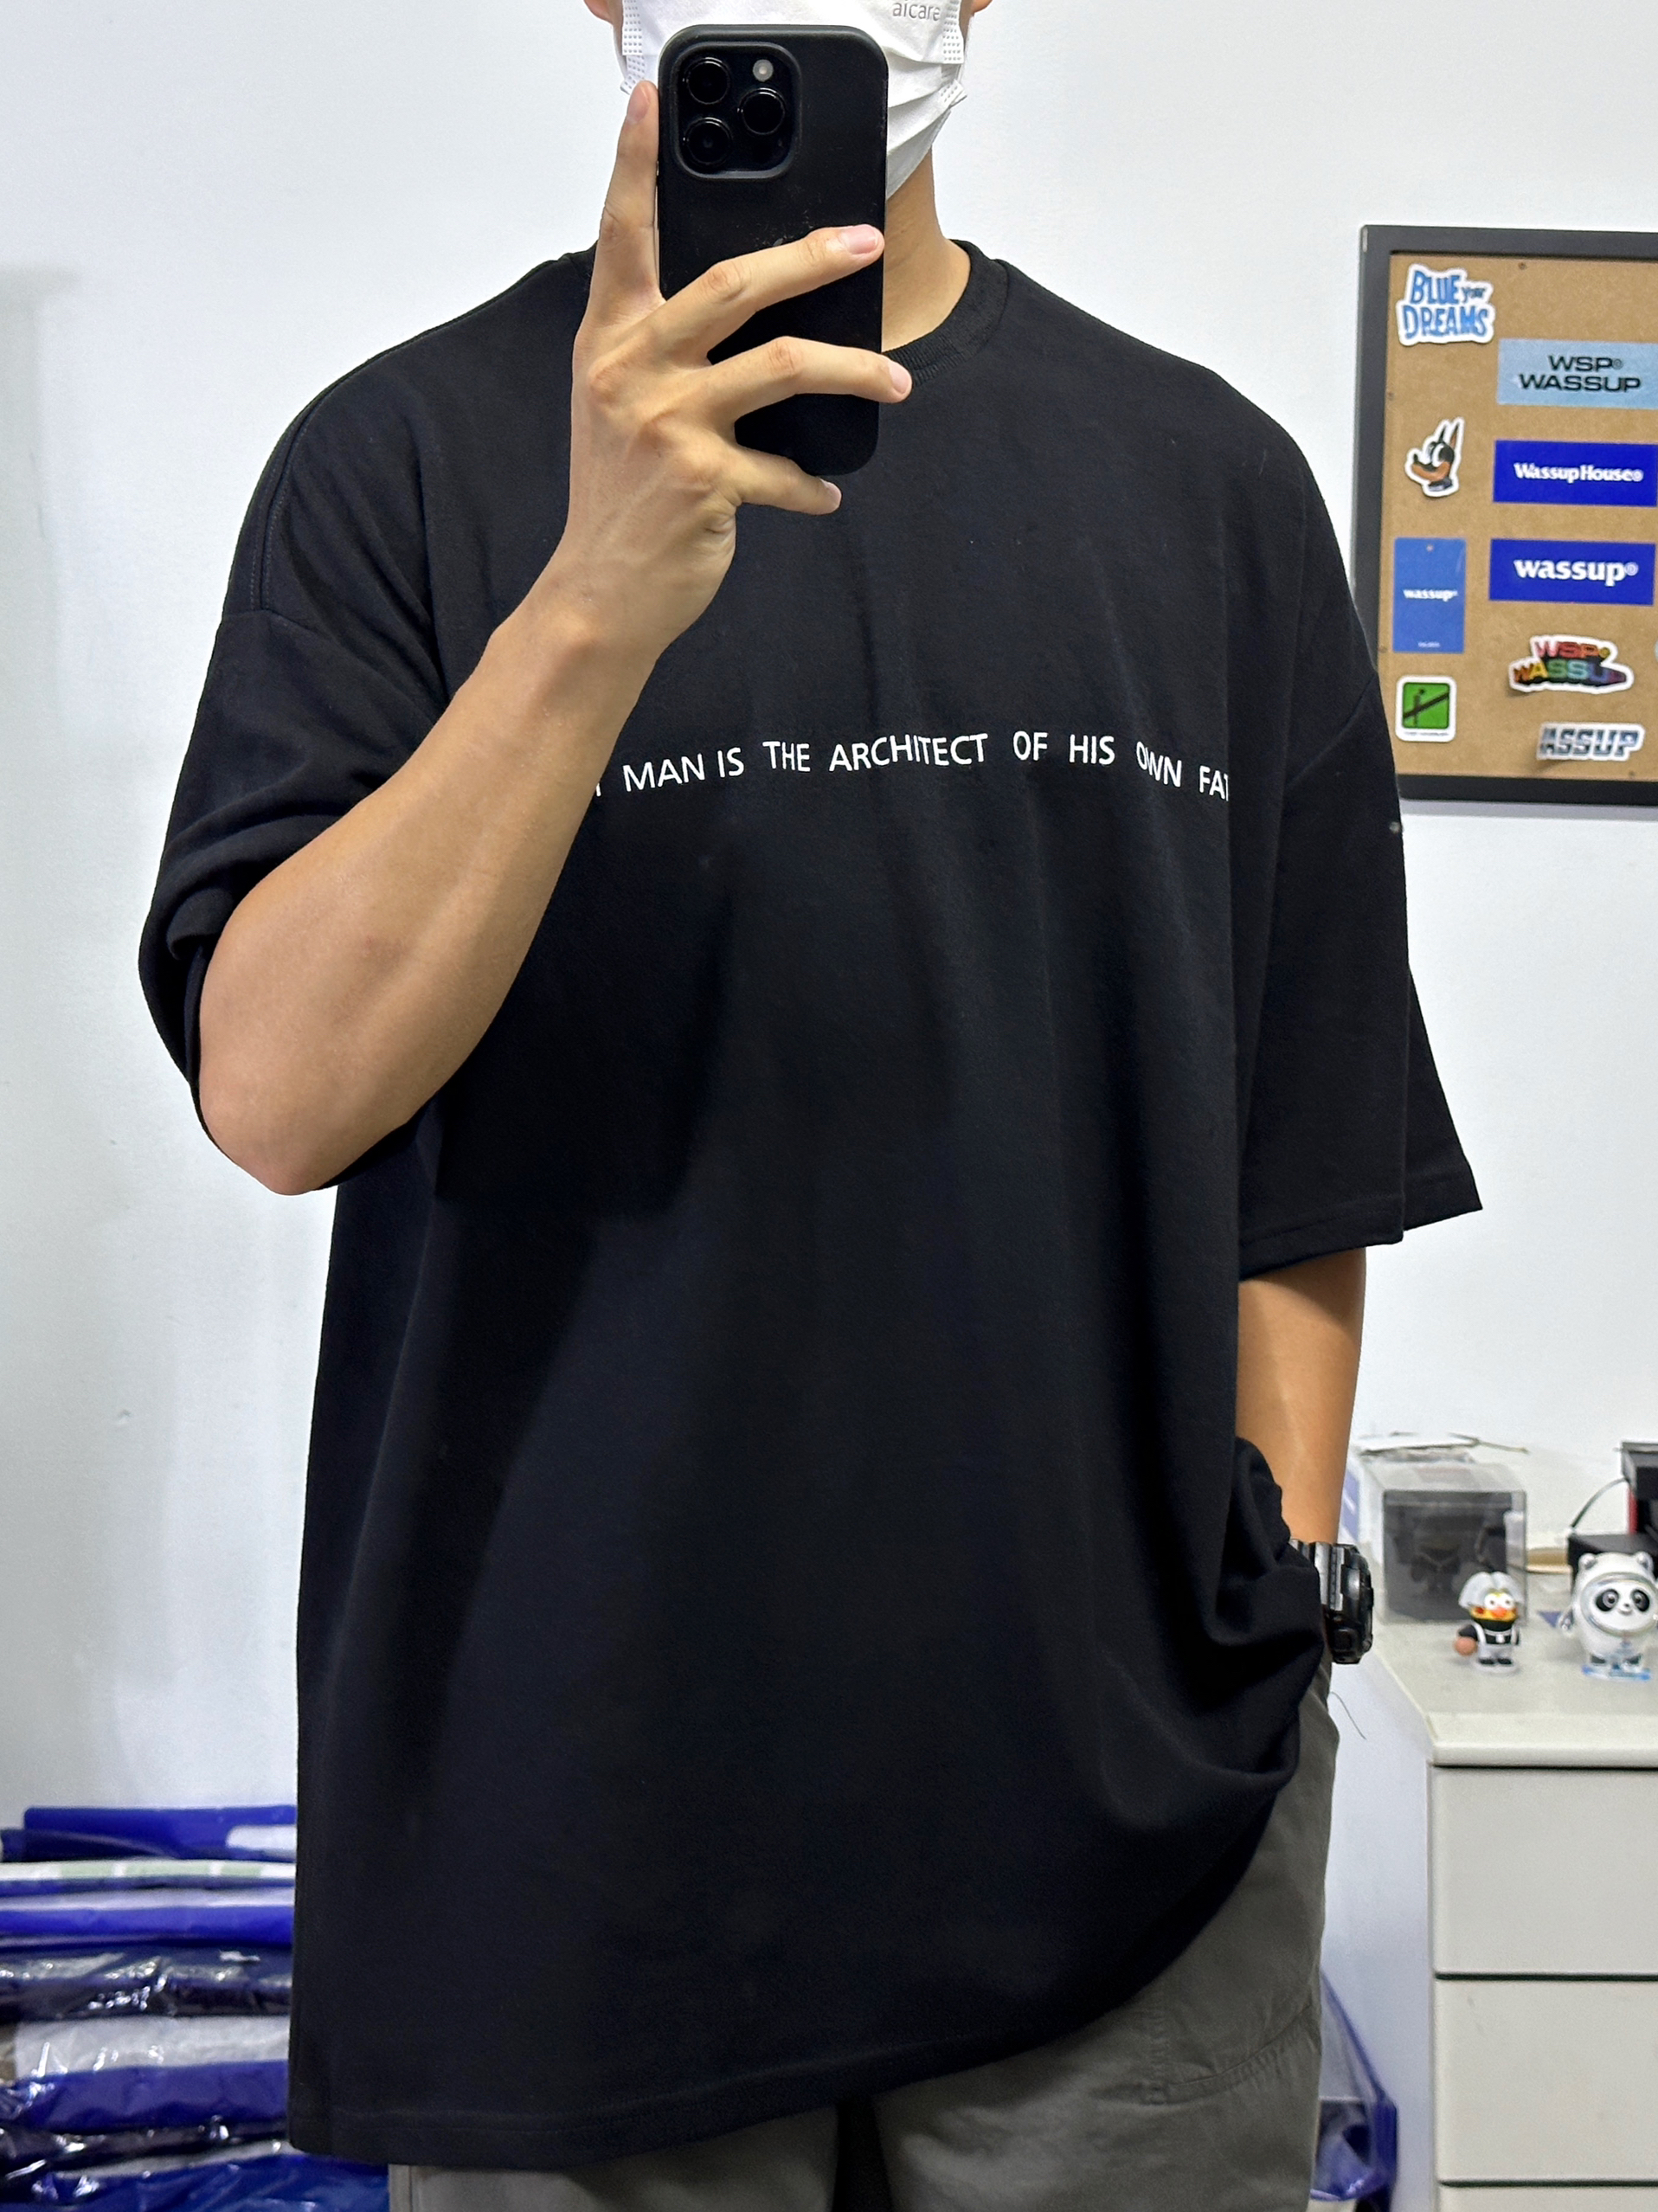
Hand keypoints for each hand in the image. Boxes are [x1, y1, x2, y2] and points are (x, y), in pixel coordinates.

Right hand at [532, 80, 911, 667]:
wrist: (600, 593)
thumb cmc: (618, 497)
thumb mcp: (617, 405)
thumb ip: (658, 348)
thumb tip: (746, 308)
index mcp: (609, 340)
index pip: (623, 234)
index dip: (635, 164)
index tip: (651, 100)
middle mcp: (632, 369)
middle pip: (733, 283)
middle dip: (810, 256)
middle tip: (864, 240)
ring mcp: (667, 423)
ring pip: (783, 364)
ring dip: (853, 369)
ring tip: (895, 379)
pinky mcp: (703, 480)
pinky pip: (784, 470)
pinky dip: (812, 487)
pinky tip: (824, 496)